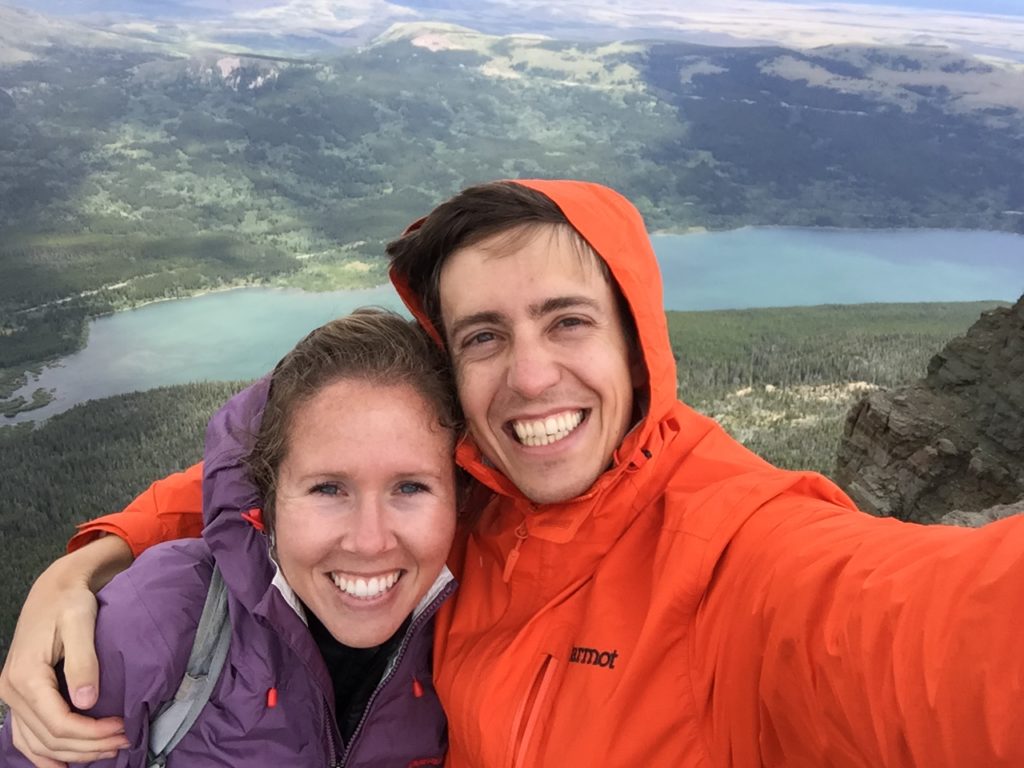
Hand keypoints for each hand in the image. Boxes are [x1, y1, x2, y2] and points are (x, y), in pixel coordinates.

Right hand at [0, 537, 132, 766]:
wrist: (54, 589)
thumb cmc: (70, 602)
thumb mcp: (80, 624)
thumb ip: (83, 663)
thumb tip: (87, 703)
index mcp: (25, 677)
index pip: (58, 723)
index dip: (91, 734)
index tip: (122, 728)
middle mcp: (11, 692)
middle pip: (50, 738)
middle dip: (89, 746)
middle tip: (124, 741)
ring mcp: (11, 697)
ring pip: (38, 743)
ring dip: (72, 755)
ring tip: (107, 752)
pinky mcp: (19, 696)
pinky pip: (26, 736)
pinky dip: (45, 754)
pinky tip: (65, 764)